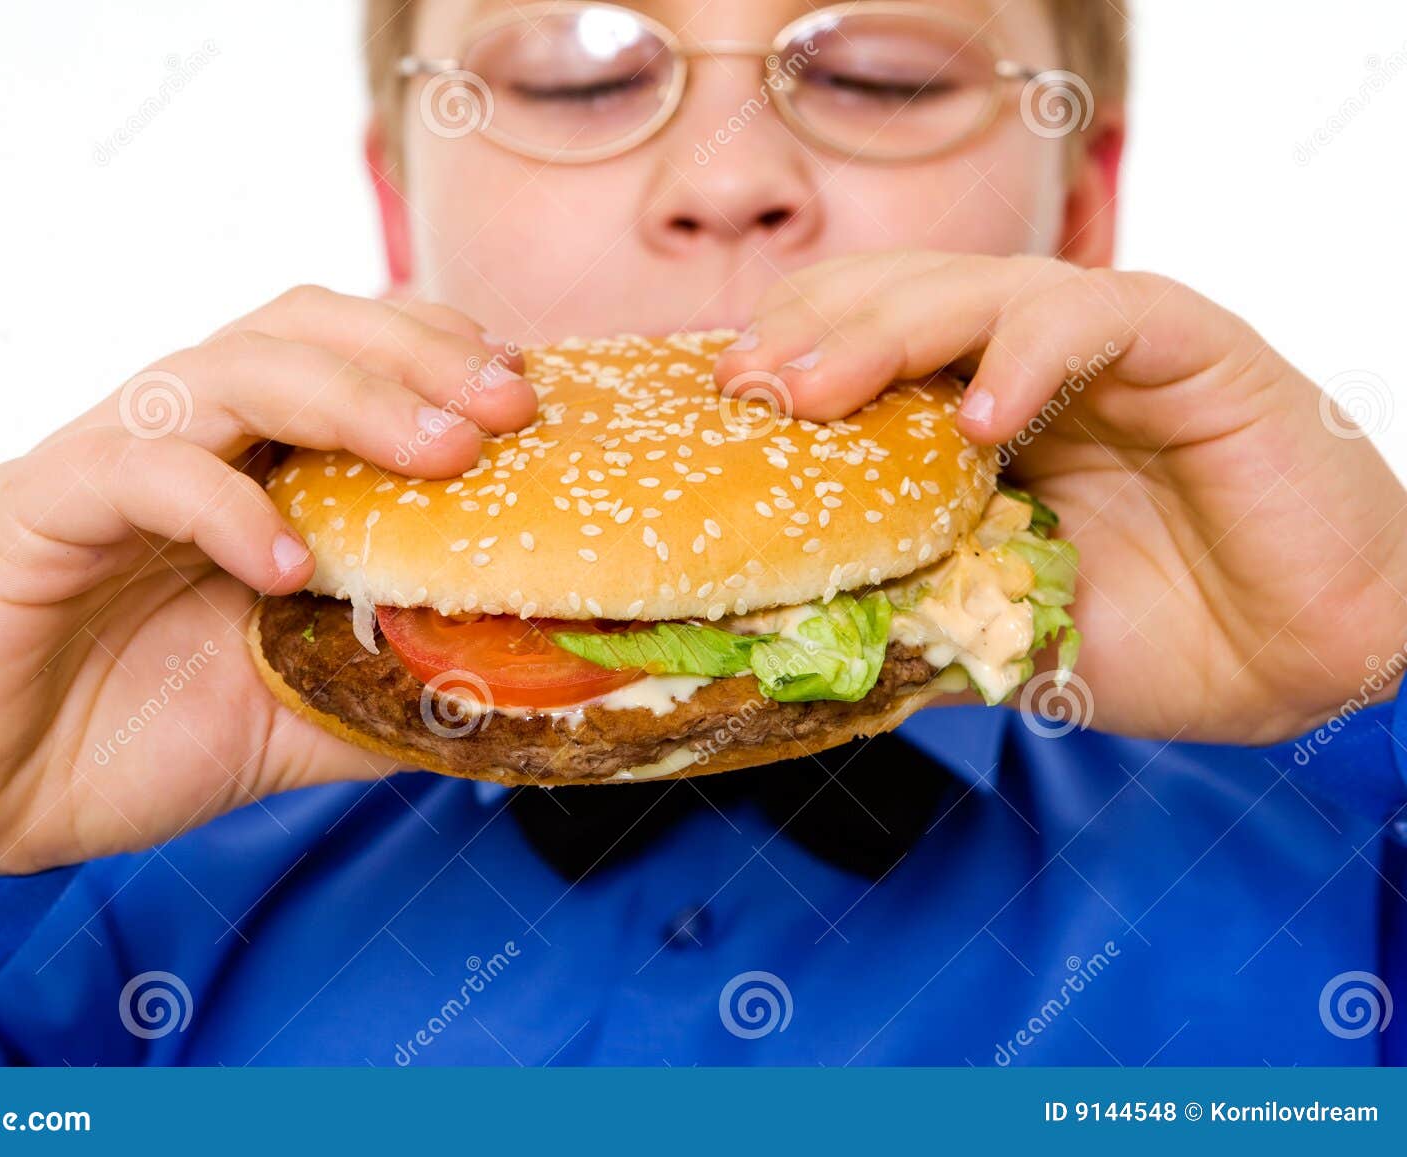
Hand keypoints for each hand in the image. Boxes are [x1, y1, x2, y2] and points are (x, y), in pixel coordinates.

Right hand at [0, 287, 535, 872]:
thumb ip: (390, 693)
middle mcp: (183, 443)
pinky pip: (136, 470)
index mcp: (244, 470)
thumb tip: (517, 699)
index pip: (350, 360)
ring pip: (228, 369)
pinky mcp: (35, 511)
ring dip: (348, 398)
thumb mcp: (292, 720)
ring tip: (440, 454)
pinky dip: (222, 505)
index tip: (534, 401)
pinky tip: (286, 565)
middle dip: (417, 354)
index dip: (442, 361)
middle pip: (302, 330)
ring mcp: (107, 465)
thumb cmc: (116, 743)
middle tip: (510, 404)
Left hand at [715, 252, 1406, 743]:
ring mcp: (1102, 343)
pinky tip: (982, 419)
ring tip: (815, 392)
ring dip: (887, 330)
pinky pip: (1097, 319)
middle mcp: (1023, 359)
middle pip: (894, 298)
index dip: (783, 360)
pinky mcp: (1188, 345)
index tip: (715, 410)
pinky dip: (1032, 357)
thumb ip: (904, 606)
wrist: (1299, 655)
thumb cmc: (1149, 635)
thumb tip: (776, 635)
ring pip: (978, 290)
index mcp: (966, 408)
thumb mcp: (990, 624)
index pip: (853, 341)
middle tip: (743, 390)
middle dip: (809, 336)